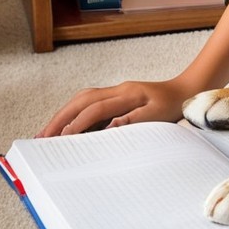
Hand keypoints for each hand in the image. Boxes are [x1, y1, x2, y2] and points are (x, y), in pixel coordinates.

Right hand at [36, 79, 191, 136]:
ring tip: (47, 132)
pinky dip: (73, 112)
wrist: (186, 90)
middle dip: (60, 118)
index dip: (78, 123)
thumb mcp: (159, 116)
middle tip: (42, 137)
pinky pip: (88, 101)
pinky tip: (66, 124)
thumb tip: (109, 127)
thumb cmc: (174, 105)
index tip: (62, 138)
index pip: (95, 108)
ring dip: (63, 114)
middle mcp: (118, 89)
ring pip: (82, 98)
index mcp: (128, 94)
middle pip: (81, 100)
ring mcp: (116, 90)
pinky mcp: (116, 95)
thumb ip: (134, 121)